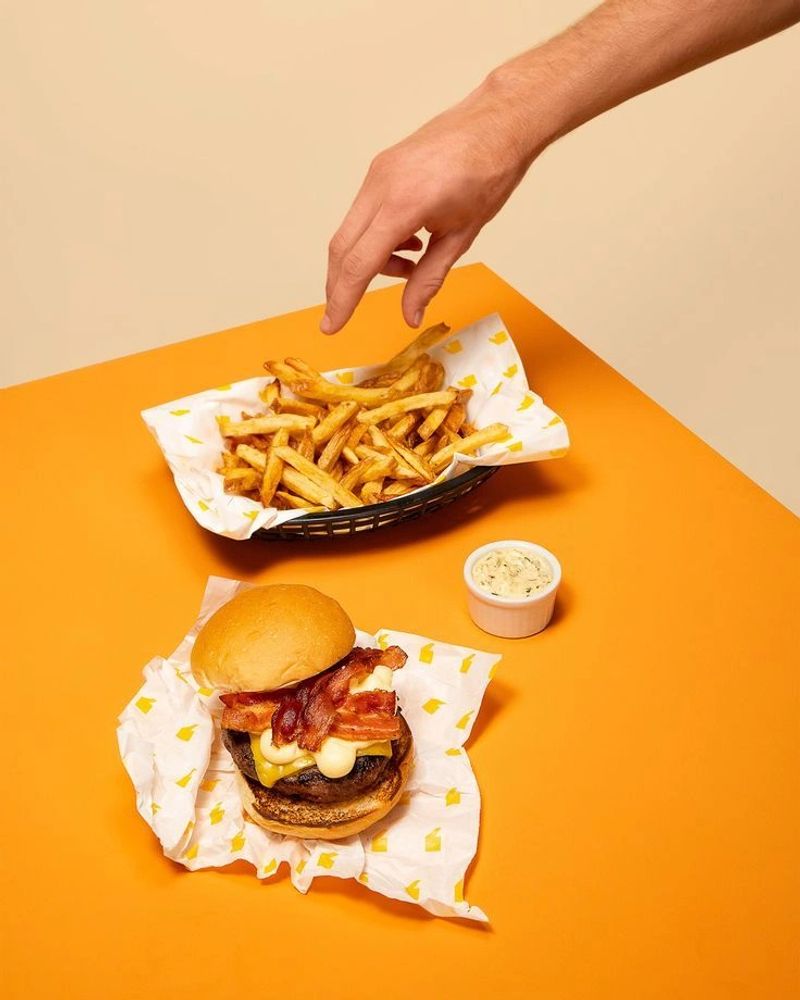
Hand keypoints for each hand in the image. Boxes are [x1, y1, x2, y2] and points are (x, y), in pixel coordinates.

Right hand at [322, 75, 539, 333]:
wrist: (498, 123)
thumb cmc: (489, 174)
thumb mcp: (461, 237)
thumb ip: (429, 279)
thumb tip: (410, 316)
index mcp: (404, 205)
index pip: (360, 263)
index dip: (343, 300)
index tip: (331, 326)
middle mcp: (381, 185)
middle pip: (343, 247)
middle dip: (340, 284)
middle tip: (344, 312)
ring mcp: (377, 173)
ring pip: (352, 231)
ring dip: (368, 260)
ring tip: (410, 264)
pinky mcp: (381, 168)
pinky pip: (364, 213)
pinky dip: (376, 237)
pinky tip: (409, 241)